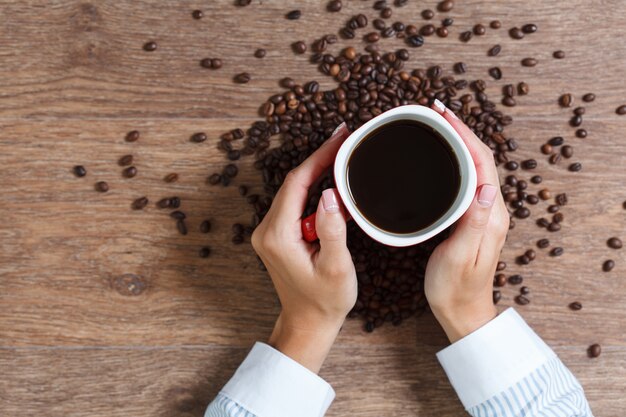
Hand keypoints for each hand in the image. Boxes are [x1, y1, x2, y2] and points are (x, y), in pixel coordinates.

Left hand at [251, 123, 356, 372]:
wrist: (307, 322)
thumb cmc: (324, 300)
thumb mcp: (336, 267)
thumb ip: (332, 230)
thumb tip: (331, 194)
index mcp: (278, 235)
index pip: (297, 183)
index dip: (319, 156)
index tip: (340, 138)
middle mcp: (266, 230)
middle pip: (293, 182)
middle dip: (319, 158)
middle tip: (345, 140)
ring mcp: (268, 232)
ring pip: (293, 190)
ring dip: (316, 172)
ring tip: (342, 155)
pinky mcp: (276, 235)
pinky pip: (294, 203)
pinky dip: (312, 189)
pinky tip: (331, 181)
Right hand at [425, 100, 509, 342]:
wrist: (461, 310)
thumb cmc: (455, 287)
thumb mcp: (461, 256)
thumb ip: (475, 223)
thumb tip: (488, 187)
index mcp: (491, 215)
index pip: (483, 163)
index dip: (465, 135)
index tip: (443, 115)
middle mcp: (491, 210)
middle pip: (480, 159)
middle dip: (461, 131)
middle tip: (436, 113)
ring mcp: (483, 213)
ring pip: (474, 167)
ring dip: (458, 143)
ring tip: (436, 128)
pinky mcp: (472, 218)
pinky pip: (467, 180)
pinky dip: (454, 162)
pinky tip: (439, 159)